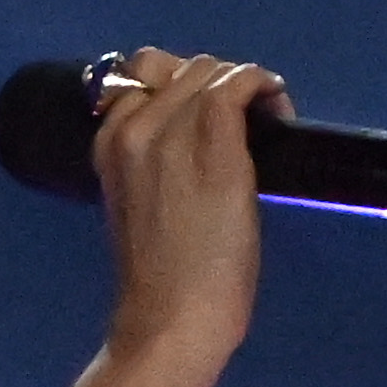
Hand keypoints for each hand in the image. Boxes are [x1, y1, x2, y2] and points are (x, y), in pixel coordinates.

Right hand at [91, 48, 285, 367]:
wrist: (169, 319)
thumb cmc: (160, 282)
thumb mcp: (137, 207)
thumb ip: (150, 164)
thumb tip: (188, 137)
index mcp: (109, 145)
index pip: (139, 78)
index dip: (179, 90)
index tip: (205, 119)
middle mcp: (134, 125)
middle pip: (179, 67)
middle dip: (214, 84)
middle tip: (242, 124)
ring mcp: (172, 130)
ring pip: (210, 70)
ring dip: (242, 85)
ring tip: (263, 120)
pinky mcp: (214, 140)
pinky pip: (239, 82)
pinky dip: (263, 86)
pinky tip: (278, 108)